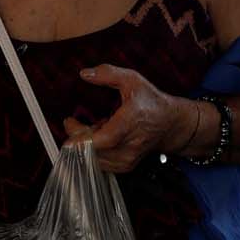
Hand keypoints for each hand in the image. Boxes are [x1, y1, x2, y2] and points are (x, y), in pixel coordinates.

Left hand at [63, 64, 190, 172]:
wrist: (170, 124)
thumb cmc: (152, 102)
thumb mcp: (132, 80)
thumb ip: (108, 73)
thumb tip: (85, 74)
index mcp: (130, 123)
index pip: (102, 139)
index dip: (80, 137)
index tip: (68, 123)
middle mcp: (129, 145)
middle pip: (91, 149)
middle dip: (78, 133)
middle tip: (73, 121)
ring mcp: (127, 159)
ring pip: (92, 156)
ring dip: (86, 142)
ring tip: (95, 127)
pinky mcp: (124, 166)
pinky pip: (99, 162)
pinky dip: (94, 150)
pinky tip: (101, 138)